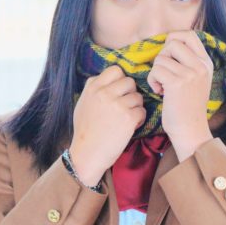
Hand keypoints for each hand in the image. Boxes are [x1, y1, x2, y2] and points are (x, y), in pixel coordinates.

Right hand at [69, 65, 146, 185]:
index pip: (116, 70)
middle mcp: (105, 93)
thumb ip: (94, 89)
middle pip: (130, 82)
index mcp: (93, 87)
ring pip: (138, 96)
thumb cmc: (85, 131)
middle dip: (130, 93)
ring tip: (127, 118)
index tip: (119, 91)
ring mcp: (117, 105)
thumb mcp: (83, 103)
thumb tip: (109, 80)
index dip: (121, 80)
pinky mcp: (128, 118)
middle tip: (126, 106)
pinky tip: (131, 126)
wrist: (87, 154)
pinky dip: (139, 119)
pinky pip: (142, 111)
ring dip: (136, 107)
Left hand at [147, 30, 213, 154]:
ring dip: (156, 71)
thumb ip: (189, 62)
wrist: (191, 130)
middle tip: (164, 72)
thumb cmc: (188, 106)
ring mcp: (190, 74)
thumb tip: (168, 43)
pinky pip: (156, 70)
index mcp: (206, 63)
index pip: (190, 35)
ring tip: (162, 85)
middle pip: (173, 42)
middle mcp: (200, 66)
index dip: (174, 38)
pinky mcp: (177, 83)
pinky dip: (152, 80)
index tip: (168, 54)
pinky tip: (159, 91)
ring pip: (161, 58)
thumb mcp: (197, 80)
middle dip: (162, 56)